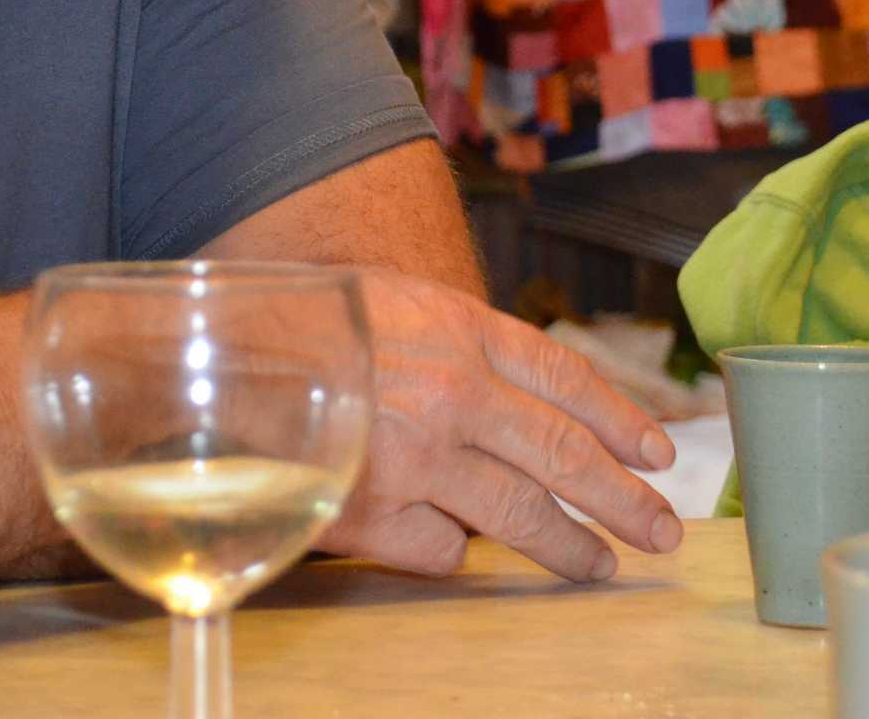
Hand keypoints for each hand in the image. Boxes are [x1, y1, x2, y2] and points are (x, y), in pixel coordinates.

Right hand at [318, 267, 683, 582]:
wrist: (207, 362)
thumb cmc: (297, 326)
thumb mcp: (391, 303)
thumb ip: (456, 346)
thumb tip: (519, 401)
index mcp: (459, 330)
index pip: (564, 379)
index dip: (618, 418)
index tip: (656, 451)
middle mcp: (454, 395)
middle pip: (564, 455)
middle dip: (623, 498)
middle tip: (661, 530)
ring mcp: (419, 460)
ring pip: (522, 515)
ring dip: (570, 547)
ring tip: (599, 566)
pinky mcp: (376, 518)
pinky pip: (442, 550)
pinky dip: (448, 549)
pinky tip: (441, 541)